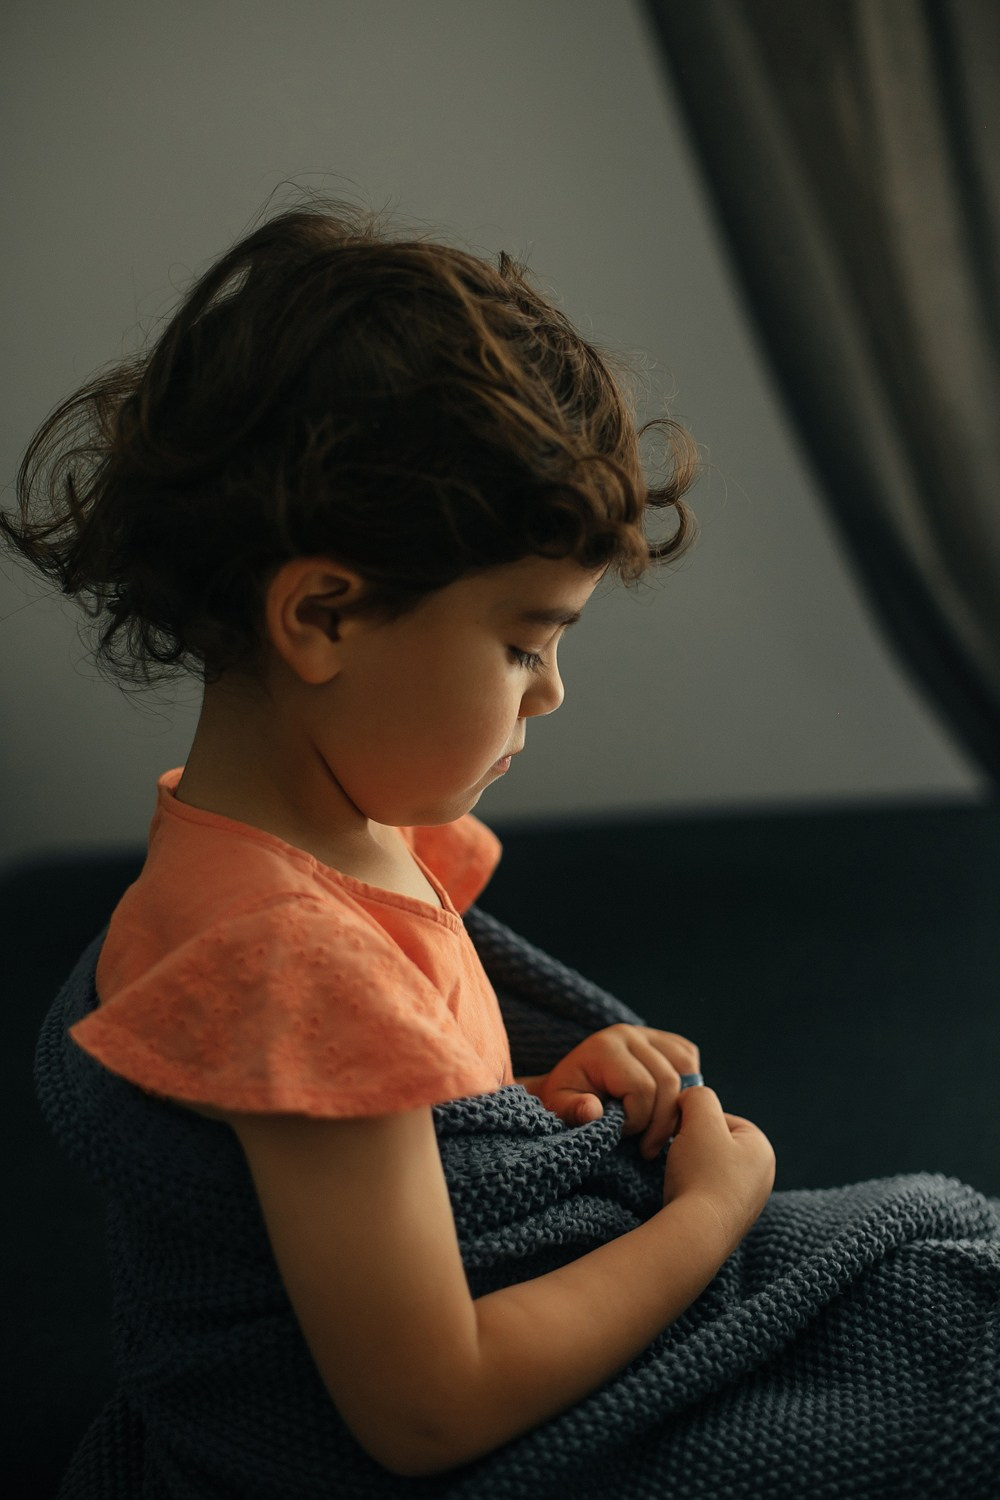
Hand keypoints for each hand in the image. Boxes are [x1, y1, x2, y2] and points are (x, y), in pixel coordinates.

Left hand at [524, 1024, 699, 1159]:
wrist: (571, 1081)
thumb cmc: (567, 1099)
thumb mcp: (560, 1107)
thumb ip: (574, 1110)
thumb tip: (591, 1110)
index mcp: (605, 1047)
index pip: (642, 1088)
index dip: (637, 1120)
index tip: (621, 1132)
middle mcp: (628, 1033)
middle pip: (668, 1081)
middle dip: (660, 1121)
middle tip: (646, 1144)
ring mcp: (648, 1033)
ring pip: (685, 1070)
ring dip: (677, 1106)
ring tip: (658, 1128)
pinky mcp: (663, 1039)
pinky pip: (689, 1060)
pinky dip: (686, 1087)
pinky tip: (667, 1107)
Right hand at [662, 1084, 774, 1238]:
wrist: (697, 1233)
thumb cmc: (701, 1172)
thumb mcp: (699, 1118)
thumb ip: (698, 1096)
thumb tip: (693, 1099)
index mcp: (763, 1148)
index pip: (722, 1118)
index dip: (694, 1120)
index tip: (678, 1131)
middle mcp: (763, 1176)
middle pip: (716, 1143)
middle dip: (692, 1143)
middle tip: (676, 1153)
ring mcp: (748, 1202)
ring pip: (709, 1168)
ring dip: (689, 1167)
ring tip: (679, 1176)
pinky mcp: (730, 1222)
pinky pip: (707, 1193)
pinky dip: (692, 1189)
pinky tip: (682, 1194)